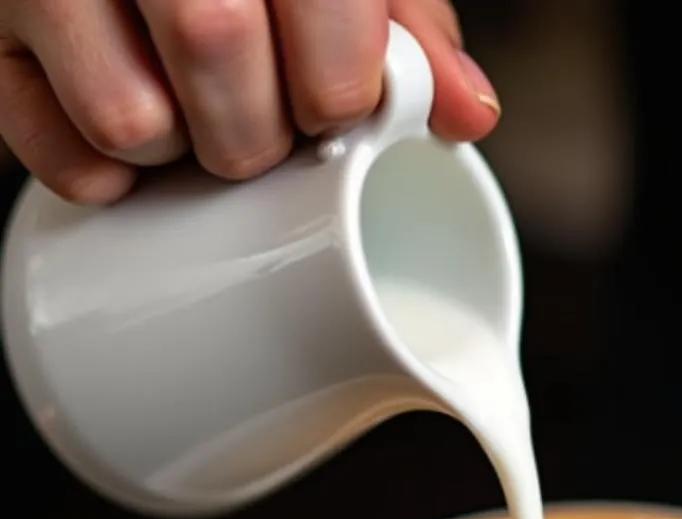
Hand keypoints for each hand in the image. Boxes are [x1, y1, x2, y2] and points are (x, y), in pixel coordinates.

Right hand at [0, 0, 498, 203]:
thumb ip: (407, 29)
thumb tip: (468, 114)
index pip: (318, 3)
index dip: (336, 83)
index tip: (331, 105)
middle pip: (217, 51)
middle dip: (261, 132)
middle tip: (264, 131)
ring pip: (132, 116)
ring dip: (184, 157)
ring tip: (193, 125)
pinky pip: (52, 148)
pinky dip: (103, 176)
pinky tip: (130, 142)